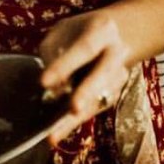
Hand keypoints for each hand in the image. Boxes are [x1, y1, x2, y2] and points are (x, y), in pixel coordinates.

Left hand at [39, 11, 136, 144]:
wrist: (118, 35)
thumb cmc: (81, 31)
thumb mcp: (64, 29)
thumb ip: (53, 50)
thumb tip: (50, 85)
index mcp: (103, 31)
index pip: (84, 49)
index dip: (65, 65)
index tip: (43, 82)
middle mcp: (116, 54)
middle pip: (103, 74)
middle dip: (87, 92)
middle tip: (73, 109)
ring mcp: (119, 75)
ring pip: (99, 98)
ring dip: (77, 117)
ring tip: (54, 134)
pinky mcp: (115, 93)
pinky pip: (94, 109)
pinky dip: (76, 122)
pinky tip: (57, 133)